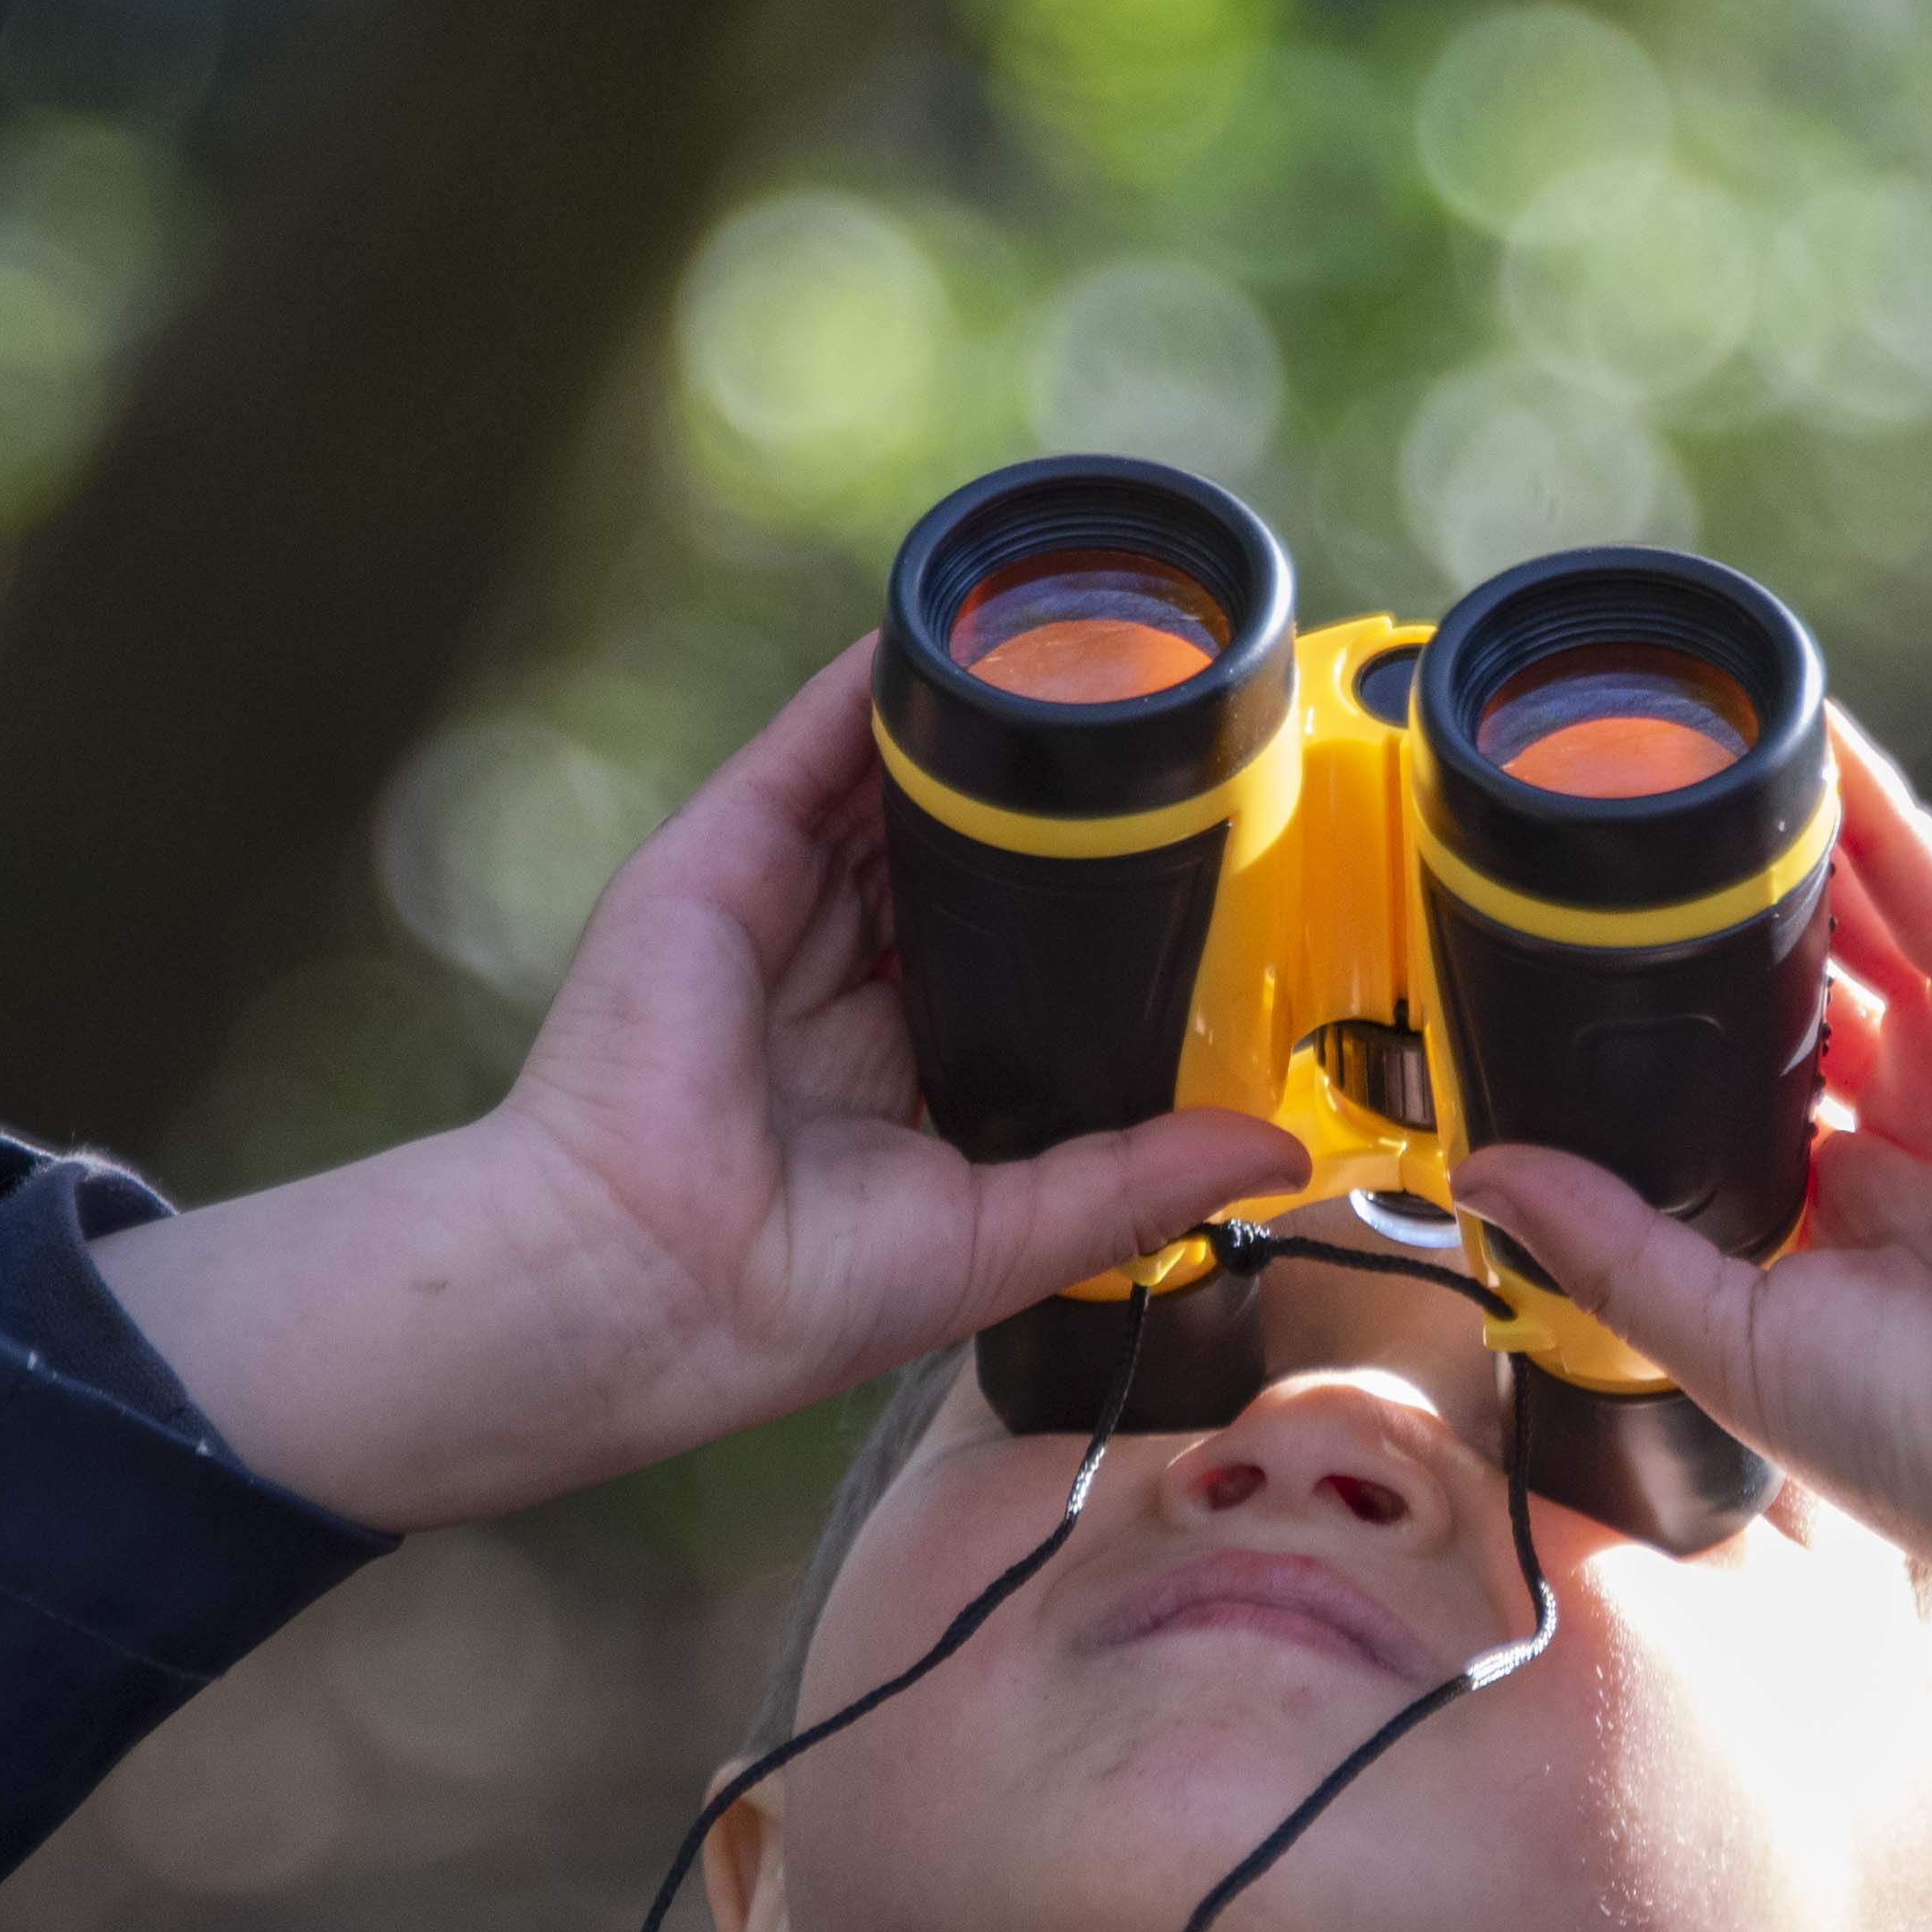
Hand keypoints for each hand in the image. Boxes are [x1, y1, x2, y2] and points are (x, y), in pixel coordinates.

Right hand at [97, 642, 1300, 1531]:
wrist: (651, 1280)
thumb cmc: (797, 1290)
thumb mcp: (1012, 1233)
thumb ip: (1140, 1180)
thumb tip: (1279, 1153)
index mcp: (901, 1069)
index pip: (1010, 956)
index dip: (1085, 909)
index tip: (1184, 863)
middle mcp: (838, 982)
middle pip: (952, 859)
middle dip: (1041, 810)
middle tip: (1156, 742)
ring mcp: (775, 913)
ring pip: (886, 791)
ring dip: (973, 733)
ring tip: (1075, 665)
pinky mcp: (719, 862)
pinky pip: (803, 749)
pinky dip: (870, 689)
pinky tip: (947, 641)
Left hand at [1449, 721, 1931, 1644]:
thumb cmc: (1930, 1439)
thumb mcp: (1725, 1333)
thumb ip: (1608, 1240)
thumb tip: (1485, 1173)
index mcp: (1855, 1219)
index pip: (1759, 1090)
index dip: (1690, 1031)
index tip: (1596, 974)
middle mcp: (1919, 1135)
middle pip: (1815, 989)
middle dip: (1737, 922)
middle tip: (1639, 845)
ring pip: (1876, 921)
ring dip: (1806, 840)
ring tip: (1714, 758)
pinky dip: (1885, 818)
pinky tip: (1824, 750)